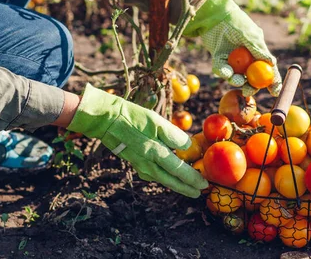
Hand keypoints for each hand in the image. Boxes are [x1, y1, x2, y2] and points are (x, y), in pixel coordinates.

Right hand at [67, 84, 207, 197]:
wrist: (106, 120)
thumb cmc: (133, 117)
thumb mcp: (156, 121)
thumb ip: (173, 135)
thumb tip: (188, 147)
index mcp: (156, 153)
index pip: (179, 170)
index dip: (192, 179)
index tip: (204, 184)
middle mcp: (148, 164)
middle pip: (171, 181)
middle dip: (186, 188)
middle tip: (199, 193)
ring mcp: (140, 165)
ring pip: (162, 179)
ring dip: (176, 185)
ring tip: (187, 187)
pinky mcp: (134, 162)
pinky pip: (152, 175)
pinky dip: (163, 178)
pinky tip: (167, 177)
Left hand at [183, 0, 281, 96]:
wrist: (214, 14)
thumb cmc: (235, 22)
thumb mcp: (249, 36)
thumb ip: (259, 50)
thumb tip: (272, 63)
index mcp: (257, 51)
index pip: (268, 68)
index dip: (273, 80)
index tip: (275, 91)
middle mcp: (246, 57)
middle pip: (252, 77)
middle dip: (251, 86)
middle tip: (248, 91)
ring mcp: (232, 58)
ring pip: (236, 76)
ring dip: (236, 80)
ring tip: (236, 79)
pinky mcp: (219, 57)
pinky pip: (221, 69)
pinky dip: (223, 72)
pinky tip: (225, 72)